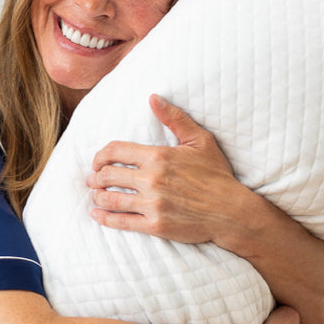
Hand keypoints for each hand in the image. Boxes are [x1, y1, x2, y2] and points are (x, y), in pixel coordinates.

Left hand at [87, 94, 247, 242]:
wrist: (230, 212)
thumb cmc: (217, 175)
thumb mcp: (199, 141)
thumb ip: (174, 118)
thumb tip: (153, 97)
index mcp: (158, 156)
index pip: (115, 151)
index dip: (100, 156)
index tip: (98, 161)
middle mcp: (151, 179)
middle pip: (108, 175)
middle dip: (96, 177)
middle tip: (93, 180)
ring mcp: (152, 204)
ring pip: (110, 199)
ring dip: (97, 196)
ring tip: (96, 196)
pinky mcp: (155, 225)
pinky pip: (121, 221)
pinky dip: (104, 218)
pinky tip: (96, 214)